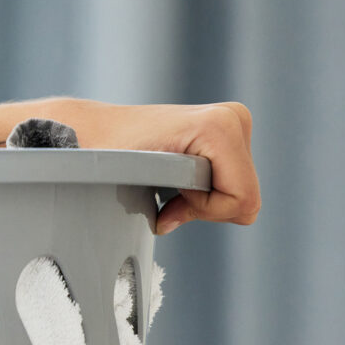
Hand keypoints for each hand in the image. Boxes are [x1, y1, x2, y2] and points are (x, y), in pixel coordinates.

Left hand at [71, 100, 259, 233]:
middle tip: (168, 196)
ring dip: (206, 201)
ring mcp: (234, 124)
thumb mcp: (136, 179)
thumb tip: (166, 225)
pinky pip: (235, 183)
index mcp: (219, 126)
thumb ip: (168, 206)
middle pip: (246, 198)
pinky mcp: (229, 133)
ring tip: (171, 187)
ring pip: (242, 193)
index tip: (171, 199)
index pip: (242, 198)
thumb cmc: (107, 151)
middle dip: (207, 207)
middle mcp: (233, 119)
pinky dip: (207, 192)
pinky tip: (179, 182)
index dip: (206, 210)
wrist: (97, 129)